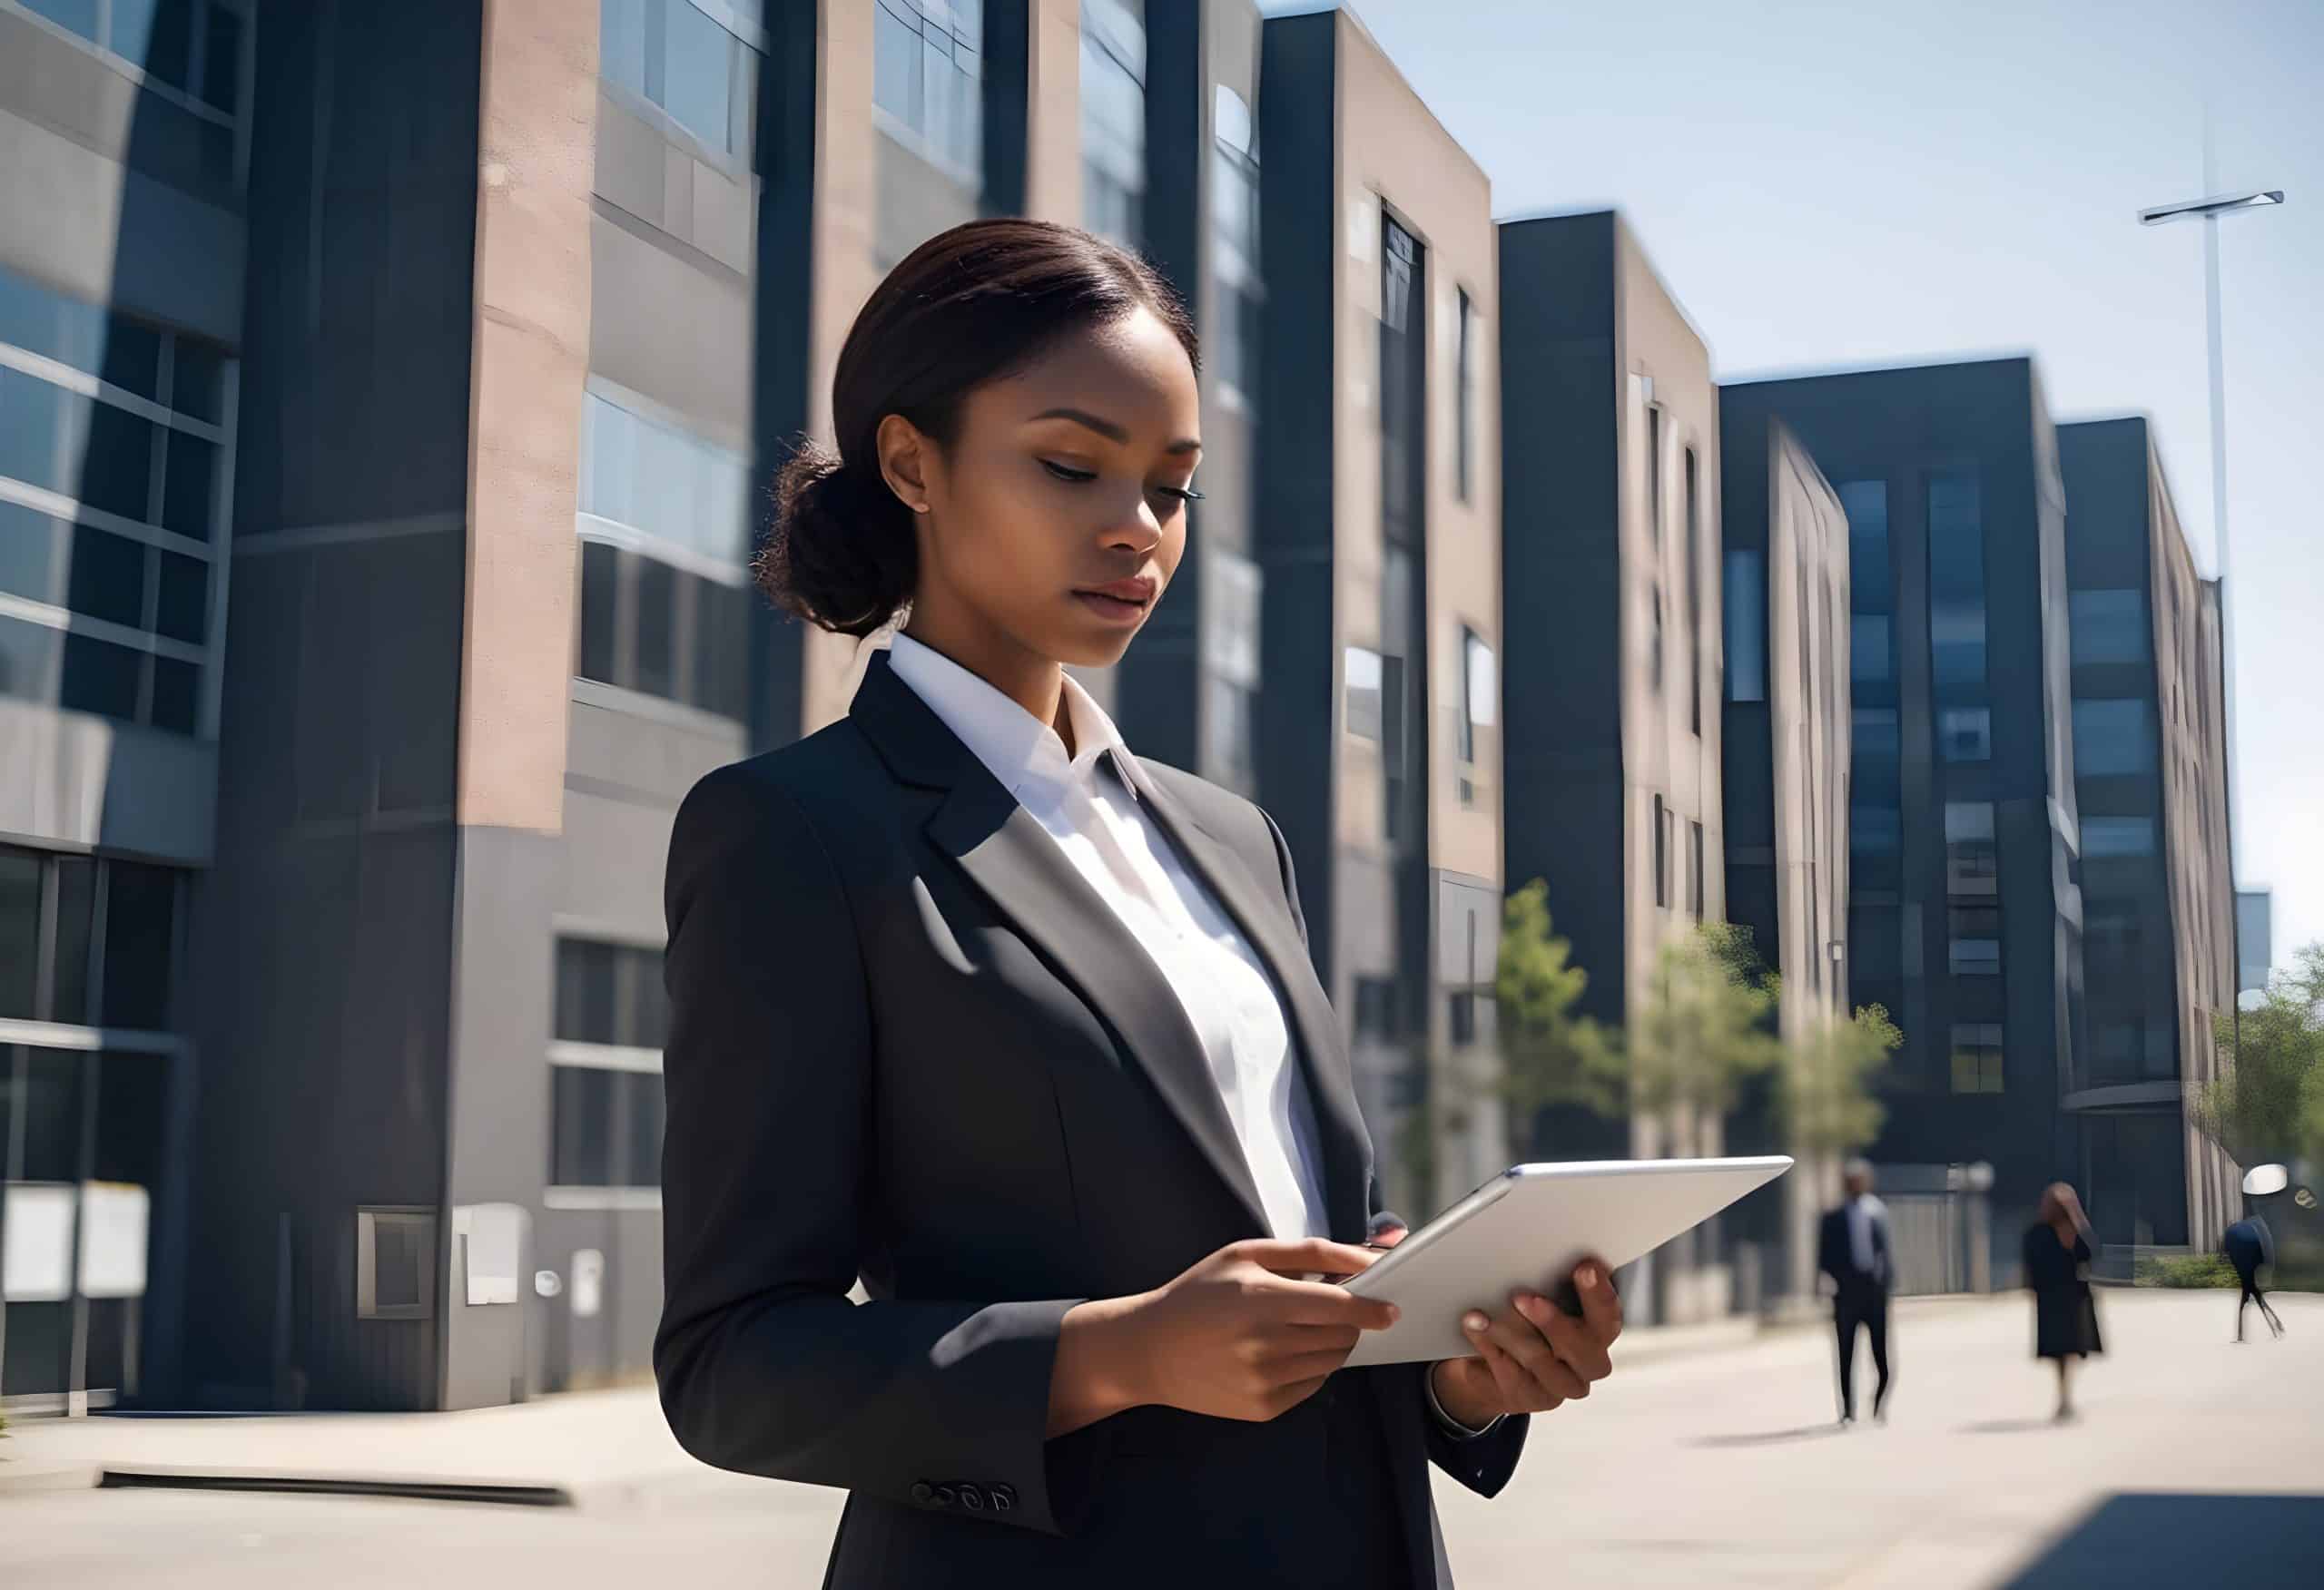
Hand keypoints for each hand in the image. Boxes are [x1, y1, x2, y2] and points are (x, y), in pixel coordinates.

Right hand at [1052, 1239, 1398, 1431]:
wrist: (1148, 1350)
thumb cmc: (1199, 1293)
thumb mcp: (1246, 1254)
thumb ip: (1311, 1253)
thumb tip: (1367, 1258)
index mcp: (1263, 1299)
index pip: (1341, 1307)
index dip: (1372, 1307)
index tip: (1391, 1308)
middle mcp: (1266, 1344)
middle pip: (1342, 1337)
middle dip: (1347, 1322)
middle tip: (1327, 1309)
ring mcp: (1265, 1381)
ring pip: (1332, 1363)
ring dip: (1330, 1344)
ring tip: (1297, 1329)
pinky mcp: (1263, 1408)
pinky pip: (1312, 1387)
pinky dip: (1309, 1368)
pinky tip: (1279, 1353)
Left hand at [1427, 1258, 1621, 1426]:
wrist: (1492, 1362)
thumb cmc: (1525, 1316)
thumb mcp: (1544, 1292)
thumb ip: (1554, 1278)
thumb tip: (1547, 1244)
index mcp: (1600, 1330)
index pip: (1608, 1314)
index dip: (1598, 1292)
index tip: (1584, 1268)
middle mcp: (1589, 1363)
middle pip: (1582, 1346)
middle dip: (1551, 1320)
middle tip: (1522, 1297)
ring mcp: (1562, 1386)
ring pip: (1540, 1360)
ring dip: (1507, 1331)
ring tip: (1482, 1312)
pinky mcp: (1532, 1400)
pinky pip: (1510, 1373)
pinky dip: (1488, 1345)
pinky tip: (1473, 1325)